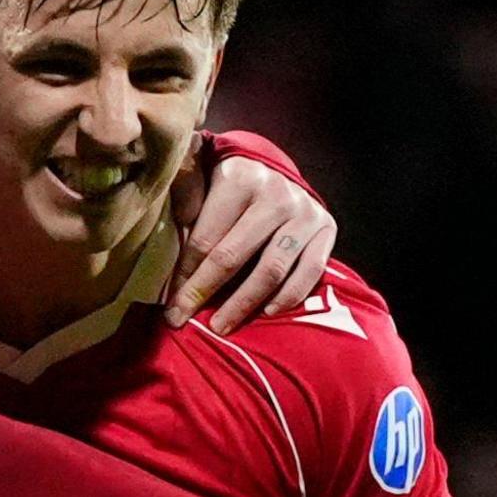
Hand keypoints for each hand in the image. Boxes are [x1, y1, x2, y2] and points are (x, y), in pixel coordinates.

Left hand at [166, 154, 337, 332]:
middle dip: (205, 292)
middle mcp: (275, 193)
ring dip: (243, 303)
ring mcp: (304, 212)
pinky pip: (309, 272)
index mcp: (238, 178)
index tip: (169, 303)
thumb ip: (185, 203)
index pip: (205, 237)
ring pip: (271, 269)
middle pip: (234, 256)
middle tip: (184, 319)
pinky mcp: (326, 228)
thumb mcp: (201, 178)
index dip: (185, 274)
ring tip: (221, 326)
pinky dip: (288, 296)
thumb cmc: (228, 181)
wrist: (275, 169)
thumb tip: (170, 252)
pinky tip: (266, 312)